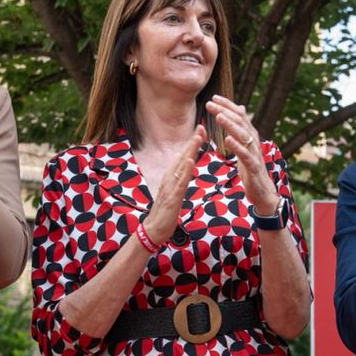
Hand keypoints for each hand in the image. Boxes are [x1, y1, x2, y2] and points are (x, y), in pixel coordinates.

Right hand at [142, 124, 205, 245]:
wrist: (154, 229)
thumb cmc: (165, 211)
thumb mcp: (174, 190)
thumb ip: (179, 175)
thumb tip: (183, 160)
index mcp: (171, 176)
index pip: (183, 156)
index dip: (191, 142)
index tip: (200, 129)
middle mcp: (169, 177)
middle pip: (182, 156)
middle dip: (192, 141)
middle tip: (201, 126)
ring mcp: (170, 186)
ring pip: (181, 165)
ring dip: (189, 151)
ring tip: (197, 138)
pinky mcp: (172, 197)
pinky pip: (180, 182)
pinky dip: (186, 170)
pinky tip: (191, 161)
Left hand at [205, 95, 278, 214]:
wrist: (263, 193)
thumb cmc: (252, 170)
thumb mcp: (245, 147)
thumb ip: (242, 129)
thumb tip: (241, 109)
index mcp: (250, 137)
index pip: (239, 116)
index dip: (227, 106)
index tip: (213, 97)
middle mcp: (254, 142)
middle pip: (240, 122)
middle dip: (225, 111)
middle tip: (210, 103)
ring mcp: (255, 154)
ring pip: (243, 136)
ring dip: (231, 125)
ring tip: (218, 116)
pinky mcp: (254, 168)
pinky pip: (245, 155)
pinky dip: (237, 147)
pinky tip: (227, 139)